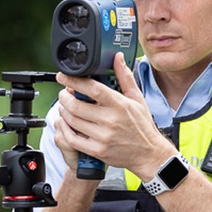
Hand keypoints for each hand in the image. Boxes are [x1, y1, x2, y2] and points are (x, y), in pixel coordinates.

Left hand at [54, 53, 172, 177]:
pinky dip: (65, 129)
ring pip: (72, 121)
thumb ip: (125, 77)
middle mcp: (111, 121)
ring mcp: (103, 137)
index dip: (74, 81)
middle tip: (64, 94)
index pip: (92, 89)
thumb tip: (118, 58)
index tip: (63, 77)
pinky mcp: (98, 150)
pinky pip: (72, 138)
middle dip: (64, 97)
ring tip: (66, 108)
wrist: (149, 154)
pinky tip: (67, 124)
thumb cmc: (142, 126)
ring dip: (64, 112)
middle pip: (76, 105)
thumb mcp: (137, 99)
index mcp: (120, 105)